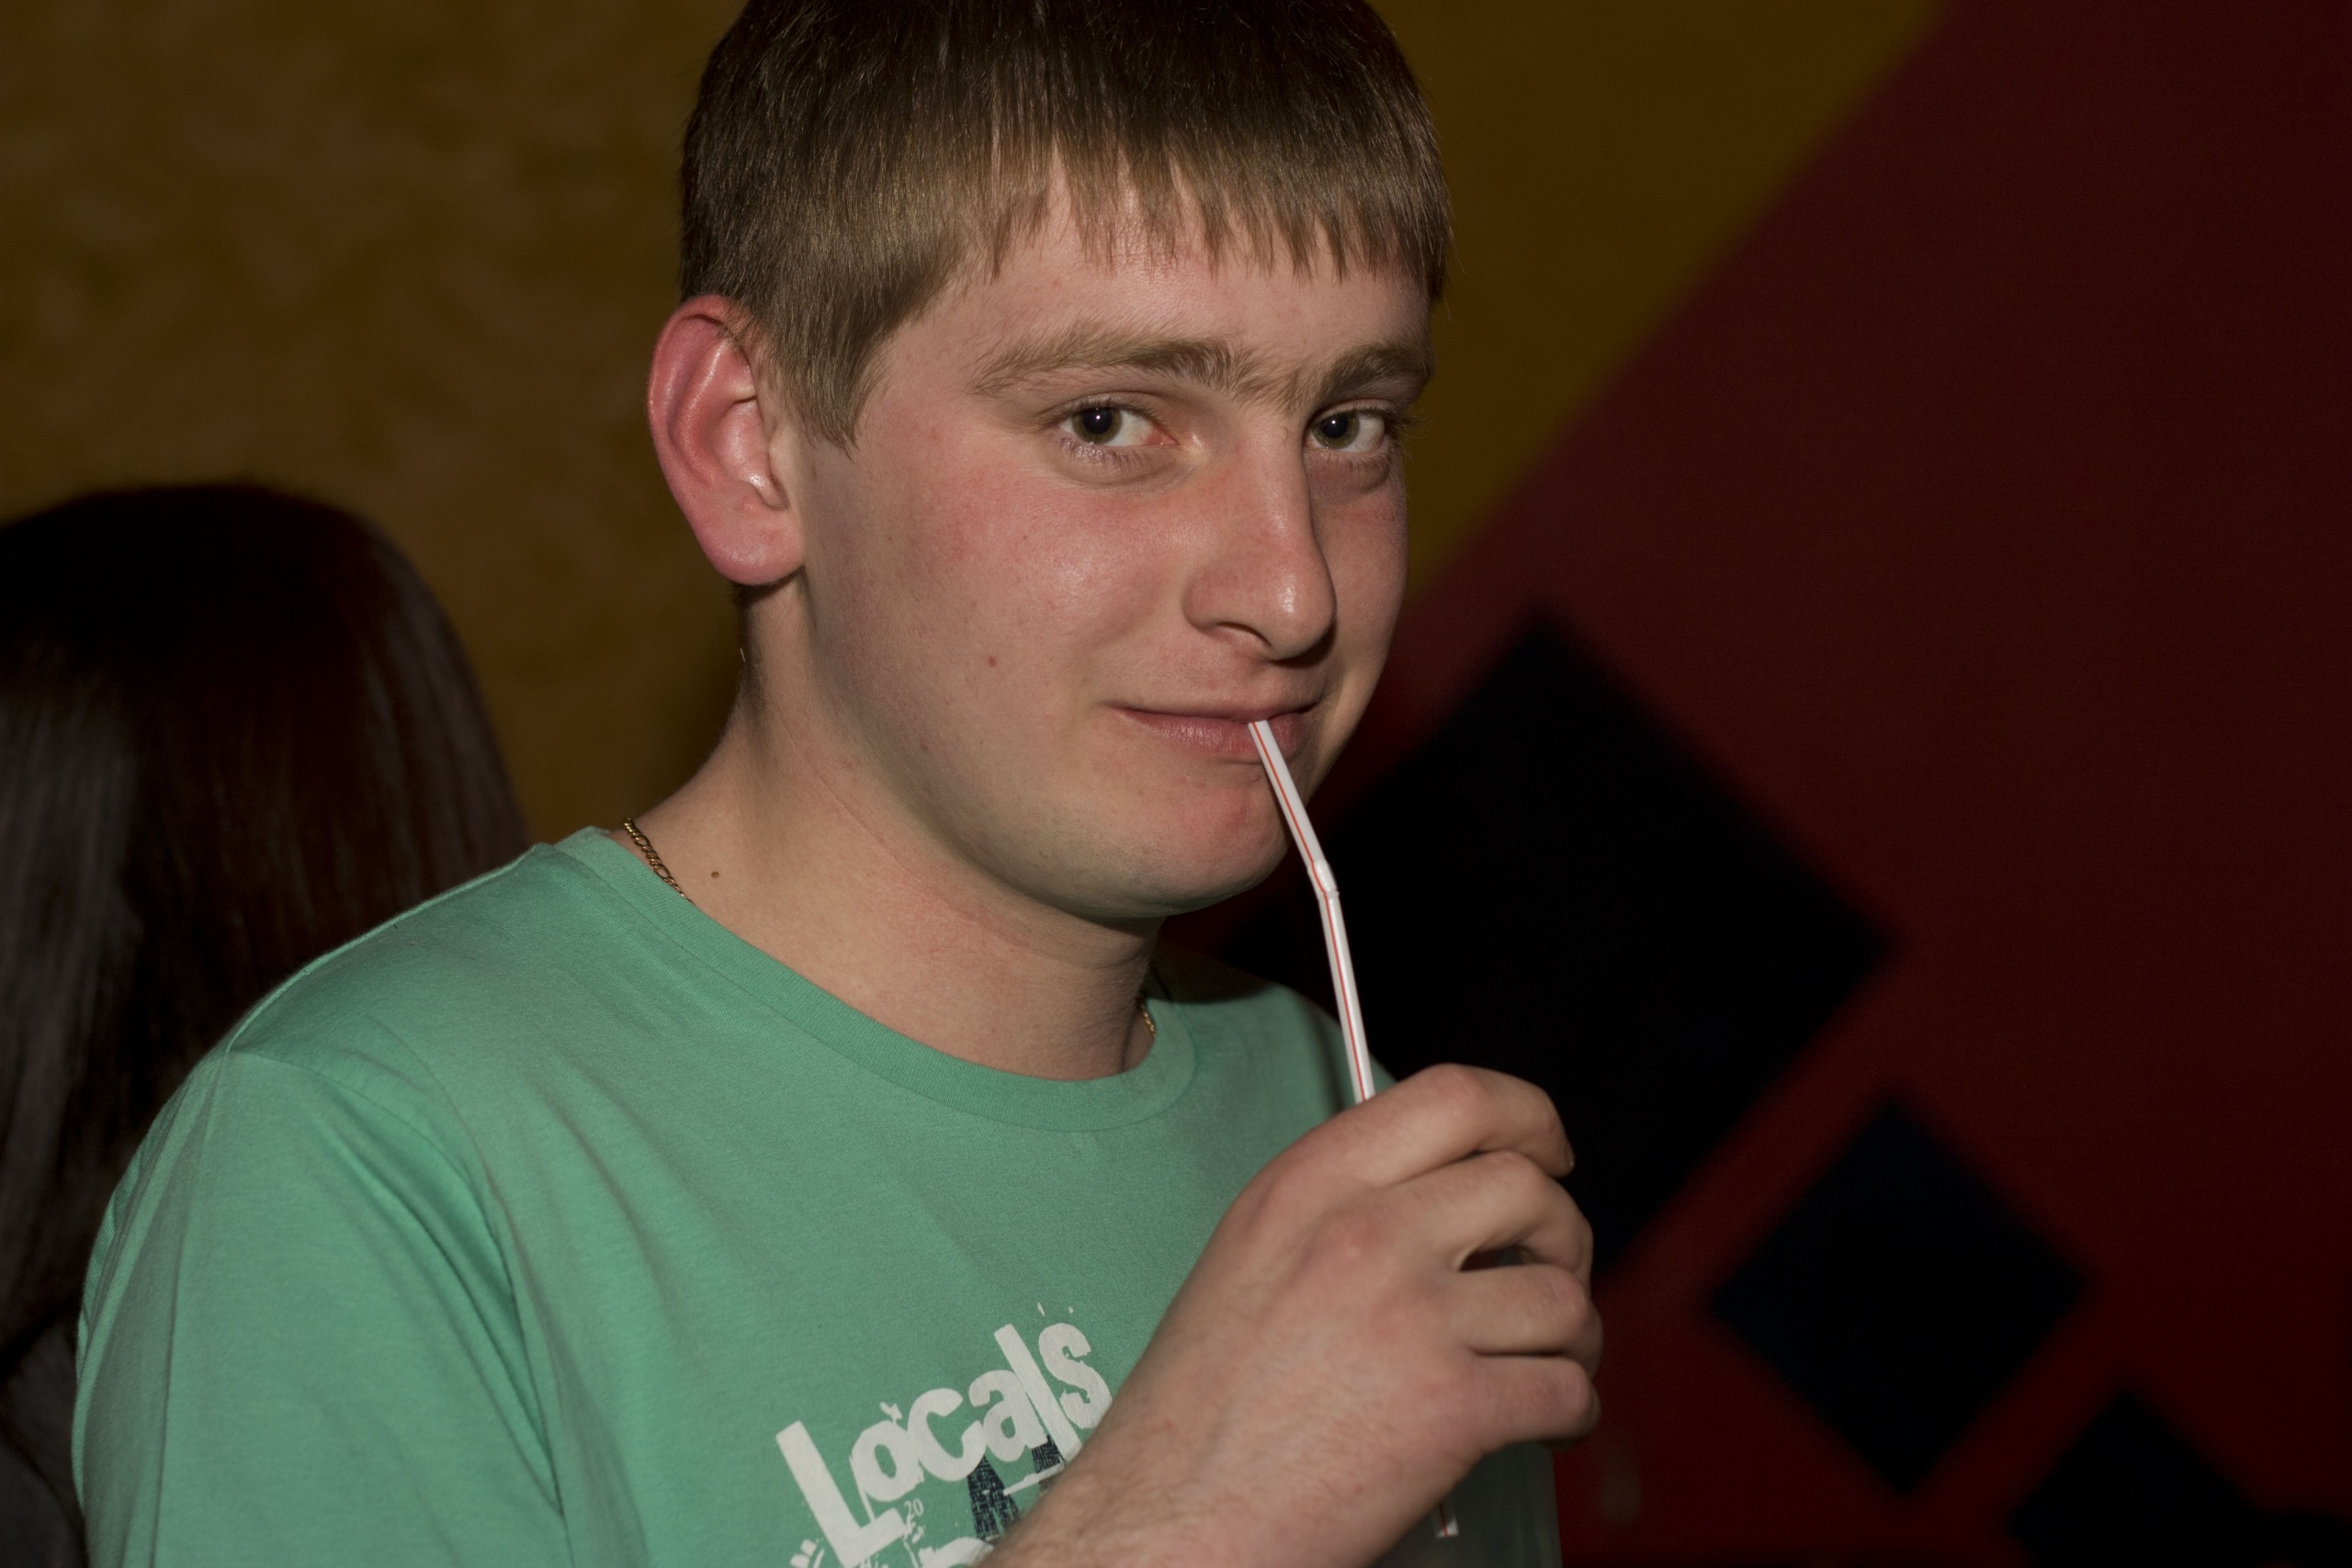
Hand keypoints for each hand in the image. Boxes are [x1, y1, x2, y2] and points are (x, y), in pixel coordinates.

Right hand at [999, 1064, 1600, 1567]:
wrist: (1173, 1521)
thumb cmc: (1201, 1412)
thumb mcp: (1252, 1256)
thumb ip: (1344, 1205)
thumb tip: (1447, 1193)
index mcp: (1309, 1187)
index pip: (1456, 1097)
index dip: (1527, 1115)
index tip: (1548, 1149)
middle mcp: (1363, 1235)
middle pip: (1528, 1188)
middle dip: (1562, 1234)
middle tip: (1548, 1271)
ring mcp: (1413, 1318)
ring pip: (1562, 1295)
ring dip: (1573, 1334)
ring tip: (1544, 1360)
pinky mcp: (1452, 1407)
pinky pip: (1566, 1387)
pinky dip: (1570, 1409)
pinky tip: (1539, 1421)